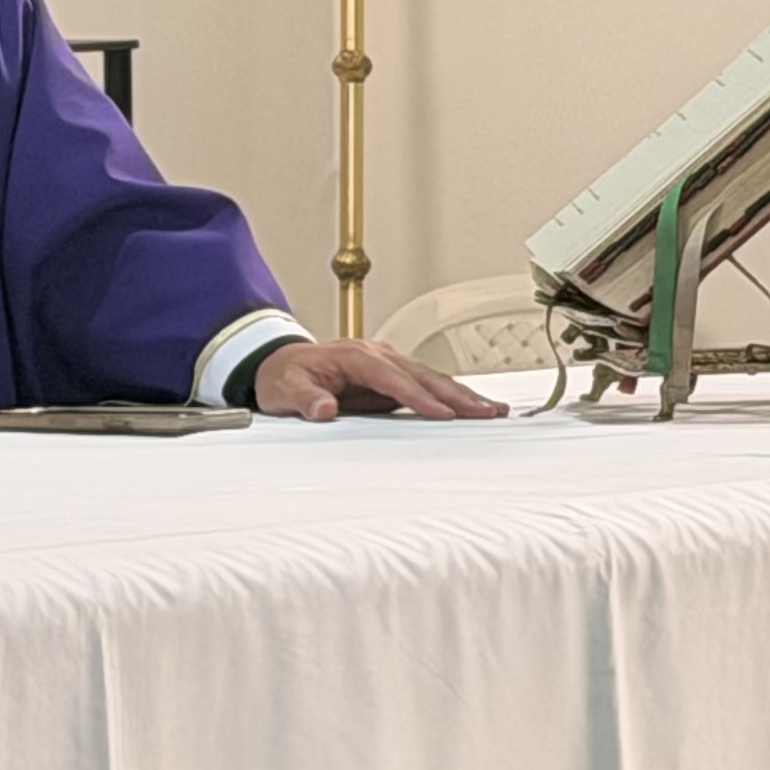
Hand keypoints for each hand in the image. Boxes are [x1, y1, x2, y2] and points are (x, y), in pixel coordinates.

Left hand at [251, 338, 504, 422]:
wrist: (277, 362)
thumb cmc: (282, 375)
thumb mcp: (284, 388)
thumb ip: (304, 398)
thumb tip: (324, 409)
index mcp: (354, 356)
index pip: (392, 378)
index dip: (417, 396)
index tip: (443, 413)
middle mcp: (375, 355)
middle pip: (421, 375)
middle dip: (456, 394)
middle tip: (487, 411)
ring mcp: (385, 363)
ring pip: (429, 378)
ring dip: (461, 395)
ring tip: (492, 411)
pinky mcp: (390, 376)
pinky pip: (424, 385)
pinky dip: (449, 396)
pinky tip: (471, 408)